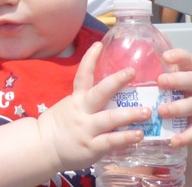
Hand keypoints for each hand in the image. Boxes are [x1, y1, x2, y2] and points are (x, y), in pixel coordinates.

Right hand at [36, 42, 148, 173]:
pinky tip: (139, 135)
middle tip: (132, 71)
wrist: (44, 147)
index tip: (99, 44)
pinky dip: (125, 138)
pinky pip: (111, 141)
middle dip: (116, 81)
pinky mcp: (91, 147)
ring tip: (146, 111)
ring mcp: (86, 128)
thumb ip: (87, 101)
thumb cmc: (61, 125)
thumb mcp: (70, 106)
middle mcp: (82, 110)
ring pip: (109, 118)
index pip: (83, 74)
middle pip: (99, 92)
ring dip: (129, 114)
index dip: (90, 58)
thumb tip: (111, 92)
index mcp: (76, 99)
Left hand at [157, 48, 191, 147]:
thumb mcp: (174, 75)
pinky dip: (185, 137)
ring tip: (161, 111)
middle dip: (177, 80)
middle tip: (160, 82)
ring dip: (178, 108)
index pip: (189, 59)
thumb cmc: (180, 92)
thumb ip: (161, 61)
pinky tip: (174, 140)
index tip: (165, 55)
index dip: (179, 55)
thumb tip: (143, 36)